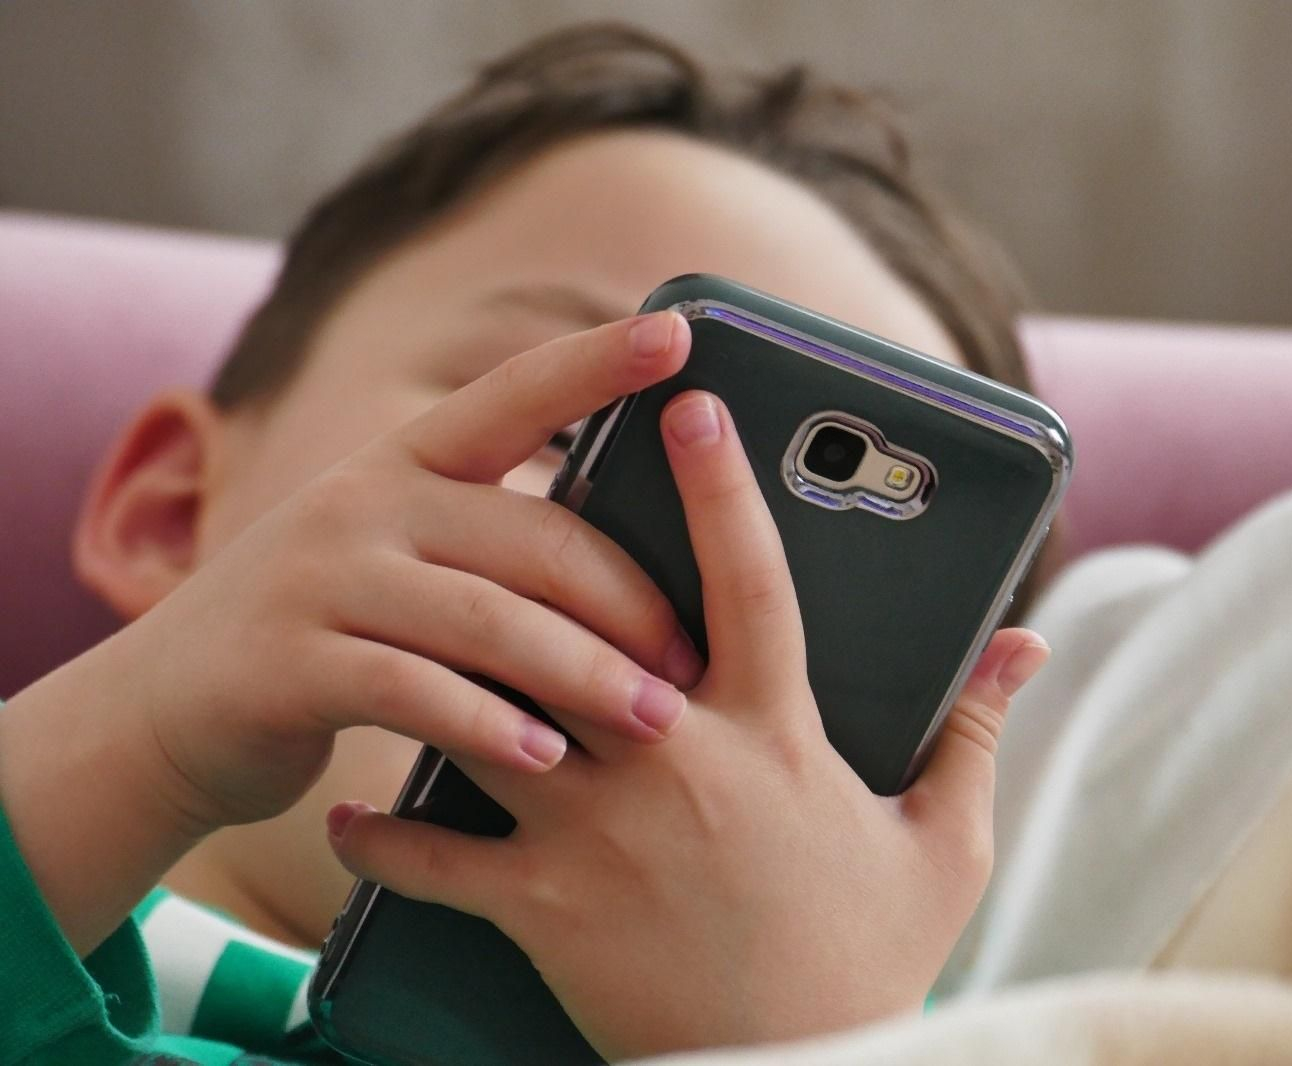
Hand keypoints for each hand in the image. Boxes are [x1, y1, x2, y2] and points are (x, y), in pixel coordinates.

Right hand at [0, 312, 698, 951]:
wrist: (163, 710)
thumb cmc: (330, 632)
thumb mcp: (398, 558)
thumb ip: (491, 544)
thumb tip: (641, 561)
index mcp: (405, 461)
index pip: (514, 394)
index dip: (598, 361)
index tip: (681, 332)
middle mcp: (364, 500)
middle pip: (533, 538)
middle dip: (630, 602)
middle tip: (693, 662)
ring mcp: (321, 578)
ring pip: (487, 620)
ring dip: (584, 675)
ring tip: (656, 719)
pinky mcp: (288, 664)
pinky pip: (414, 692)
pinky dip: (488, 725)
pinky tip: (545, 758)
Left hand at [328, 391, 1051, 1059]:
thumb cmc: (870, 964)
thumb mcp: (947, 846)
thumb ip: (976, 733)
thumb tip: (1026, 646)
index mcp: (774, 735)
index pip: (750, 581)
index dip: (723, 485)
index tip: (691, 405)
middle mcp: (675, 762)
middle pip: (584, 624)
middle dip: (547, 557)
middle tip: (510, 503)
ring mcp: (597, 832)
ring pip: (492, 714)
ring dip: (448, 675)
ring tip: (413, 641)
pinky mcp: (542, 907)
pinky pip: (436, 858)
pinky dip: (385, 838)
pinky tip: (354, 812)